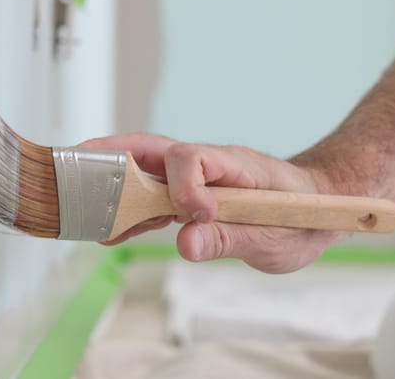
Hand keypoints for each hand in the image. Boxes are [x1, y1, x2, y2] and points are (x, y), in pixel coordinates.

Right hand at [78, 133, 345, 273]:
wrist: (322, 206)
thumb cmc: (304, 216)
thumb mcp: (276, 238)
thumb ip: (230, 237)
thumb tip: (186, 243)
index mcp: (236, 166)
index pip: (193, 158)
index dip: (184, 186)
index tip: (192, 216)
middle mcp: (211, 165)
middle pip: (153, 150)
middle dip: (112, 155)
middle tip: (73, 164)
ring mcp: (200, 179)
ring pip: (147, 170)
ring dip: (112, 180)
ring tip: (73, 196)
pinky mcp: (194, 196)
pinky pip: (155, 197)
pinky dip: (130, 209)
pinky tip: (108, 228)